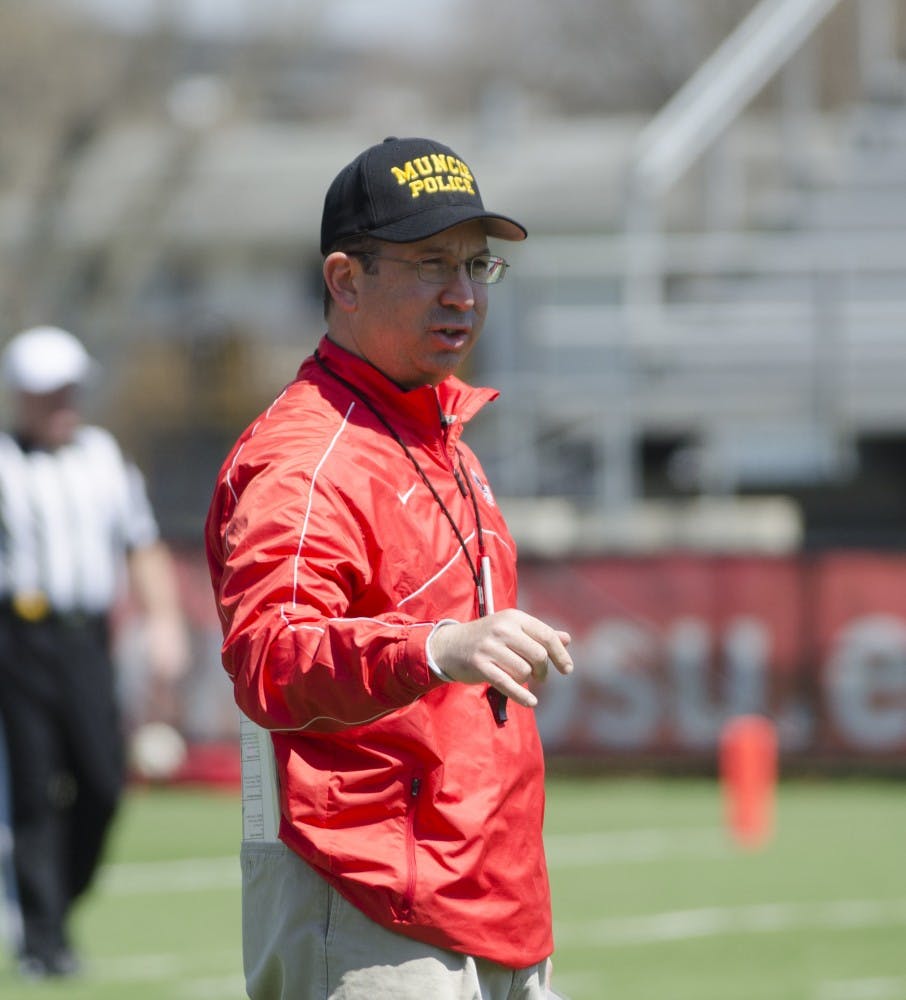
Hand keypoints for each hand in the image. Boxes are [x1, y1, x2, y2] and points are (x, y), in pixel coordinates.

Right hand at [428, 609, 572, 708]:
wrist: (450, 646)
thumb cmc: (488, 638)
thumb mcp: (513, 629)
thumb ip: (539, 634)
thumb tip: (567, 639)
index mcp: (514, 617)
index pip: (546, 635)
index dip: (560, 654)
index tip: (567, 670)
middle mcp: (502, 629)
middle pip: (538, 655)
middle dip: (543, 670)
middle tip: (539, 677)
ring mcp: (490, 647)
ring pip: (524, 671)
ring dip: (526, 680)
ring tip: (519, 678)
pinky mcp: (480, 665)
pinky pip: (508, 684)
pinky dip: (522, 696)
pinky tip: (531, 703)